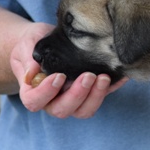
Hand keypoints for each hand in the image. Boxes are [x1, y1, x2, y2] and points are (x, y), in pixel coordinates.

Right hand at [11, 22, 127, 118]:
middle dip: (78, 94)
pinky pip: (103, 96)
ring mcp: (73, 99)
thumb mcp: (27, 46)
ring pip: (85, 110)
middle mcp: (53, 101)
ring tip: (104, 77)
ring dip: (96, 96)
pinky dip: (113, 88)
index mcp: (33, 92)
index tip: (59, 76)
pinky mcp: (91, 92)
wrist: (46, 39)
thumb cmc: (32, 44)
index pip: (35, 101)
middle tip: (88, 76)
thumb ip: (29, 59)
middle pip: (64, 109)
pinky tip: (122, 76)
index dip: (46, 93)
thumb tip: (32, 73)